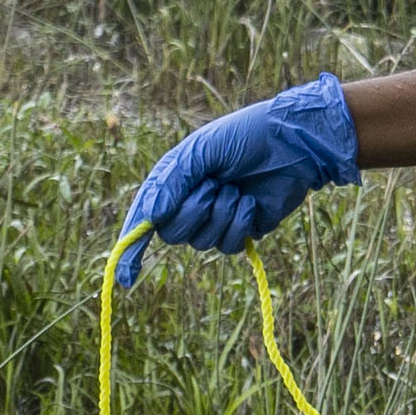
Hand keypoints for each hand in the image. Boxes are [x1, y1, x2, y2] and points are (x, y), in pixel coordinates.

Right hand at [119, 75, 362, 274]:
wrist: (292, 142)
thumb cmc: (244, 137)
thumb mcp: (202, 151)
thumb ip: (173, 181)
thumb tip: (149, 218)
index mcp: (174, 182)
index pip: (144, 219)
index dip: (131, 248)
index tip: (123, 277)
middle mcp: (191, 203)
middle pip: (172, 235)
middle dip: (192, 213)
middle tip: (213, 185)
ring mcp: (217, 219)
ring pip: (202, 243)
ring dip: (220, 214)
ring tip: (236, 189)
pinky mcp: (243, 230)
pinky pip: (229, 246)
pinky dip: (239, 224)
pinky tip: (250, 202)